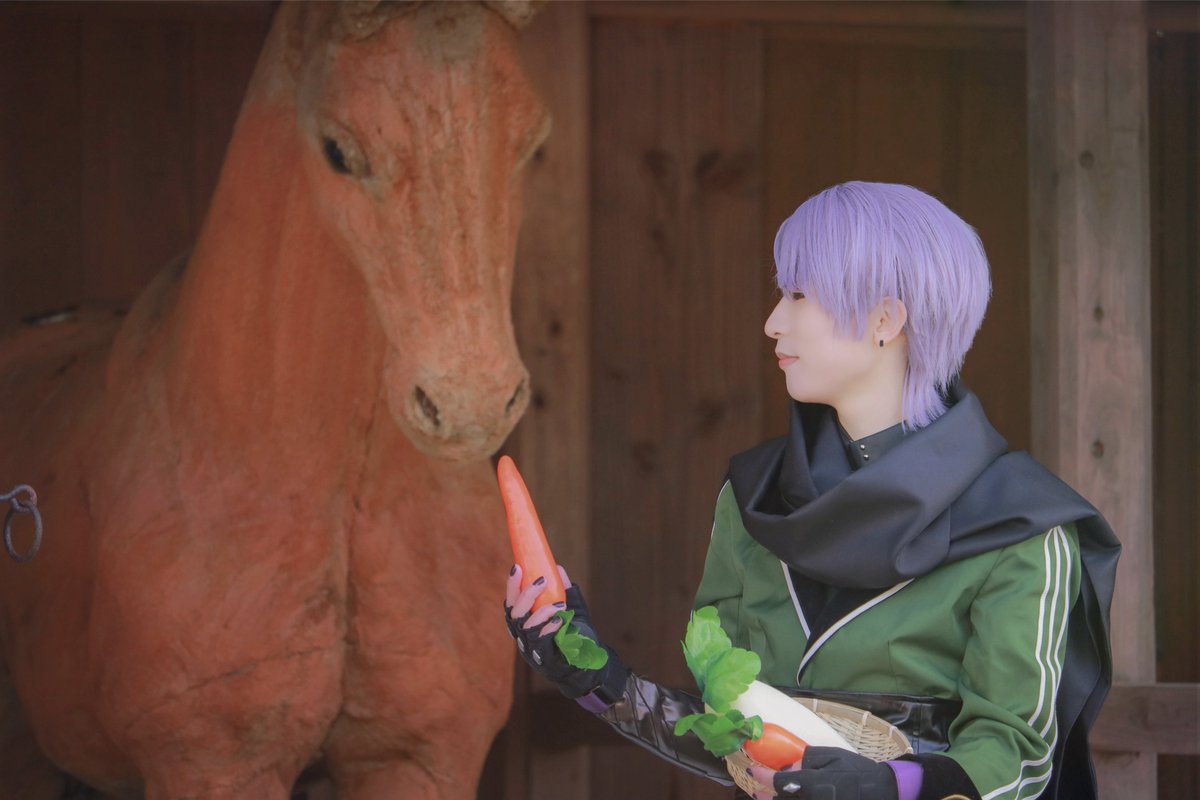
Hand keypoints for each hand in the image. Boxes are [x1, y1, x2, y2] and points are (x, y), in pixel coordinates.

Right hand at [504, 564, 626, 699]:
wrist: (587, 664)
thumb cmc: (575, 635)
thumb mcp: (572, 608)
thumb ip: (565, 590)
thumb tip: (558, 568)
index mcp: (524, 622)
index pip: (511, 602)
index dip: (511, 585)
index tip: (517, 567)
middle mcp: (523, 636)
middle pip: (514, 613)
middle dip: (526, 594)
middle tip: (542, 580)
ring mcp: (530, 649)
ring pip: (526, 626)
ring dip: (542, 611)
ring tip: (560, 603)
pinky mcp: (542, 659)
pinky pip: (540, 642)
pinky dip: (549, 628)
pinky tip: (561, 619)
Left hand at [748, 747, 898, 799]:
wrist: (883, 793)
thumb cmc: (858, 772)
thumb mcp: (833, 757)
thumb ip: (808, 759)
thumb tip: (788, 765)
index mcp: (814, 785)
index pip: (779, 782)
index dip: (763, 775)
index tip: (754, 768)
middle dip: (764, 795)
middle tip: (756, 790)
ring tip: (764, 798)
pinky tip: (785, 799)